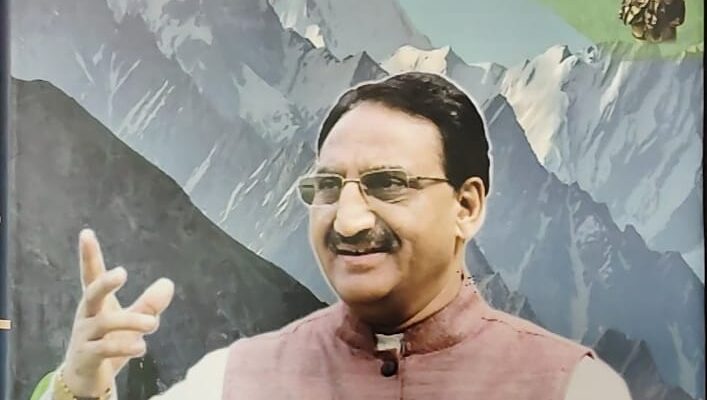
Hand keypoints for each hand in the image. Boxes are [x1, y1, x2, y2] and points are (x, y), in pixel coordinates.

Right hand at [60, 229, 174, 396]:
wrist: (87, 380)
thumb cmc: (108, 343)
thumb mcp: (131, 322)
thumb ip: (148, 304)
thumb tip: (167, 283)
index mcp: (96, 303)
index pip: (91, 275)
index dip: (88, 255)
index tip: (86, 232)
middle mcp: (87, 316)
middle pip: (91, 293)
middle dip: (105, 282)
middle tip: (122, 273)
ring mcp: (85, 336)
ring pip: (106, 323)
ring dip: (132, 321)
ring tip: (153, 323)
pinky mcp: (87, 357)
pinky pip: (105, 348)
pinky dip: (126, 346)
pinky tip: (141, 346)